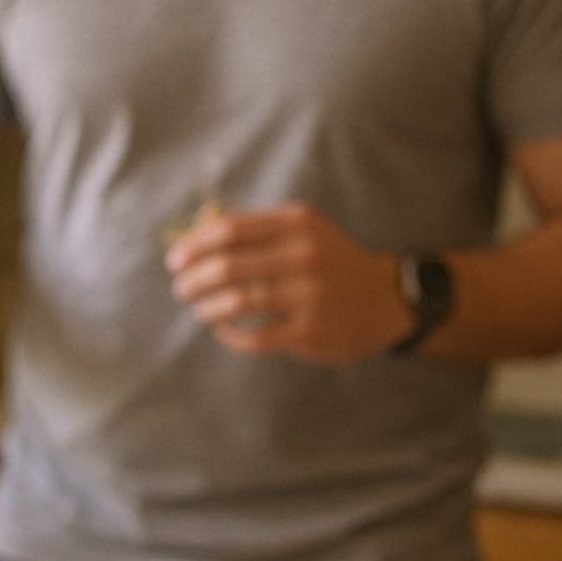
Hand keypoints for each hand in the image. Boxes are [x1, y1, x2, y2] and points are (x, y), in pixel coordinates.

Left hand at [166, 203, 415, 362]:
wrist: (386, 299)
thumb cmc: (329, 262)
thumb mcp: (303, 231)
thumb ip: (254, 230)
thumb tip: (194, 234)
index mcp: (297, 223)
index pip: (230, 231)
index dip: (194, 246)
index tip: (175, 260)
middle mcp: (304, 255)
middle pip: (227, 267)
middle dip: (193, 280)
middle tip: (181, 288)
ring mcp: (309, 295)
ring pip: (237, 303)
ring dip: (206, 307)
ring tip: (199, 308)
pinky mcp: (309, 332)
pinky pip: (254, 337)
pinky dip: (230, 334)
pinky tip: (223, 328)